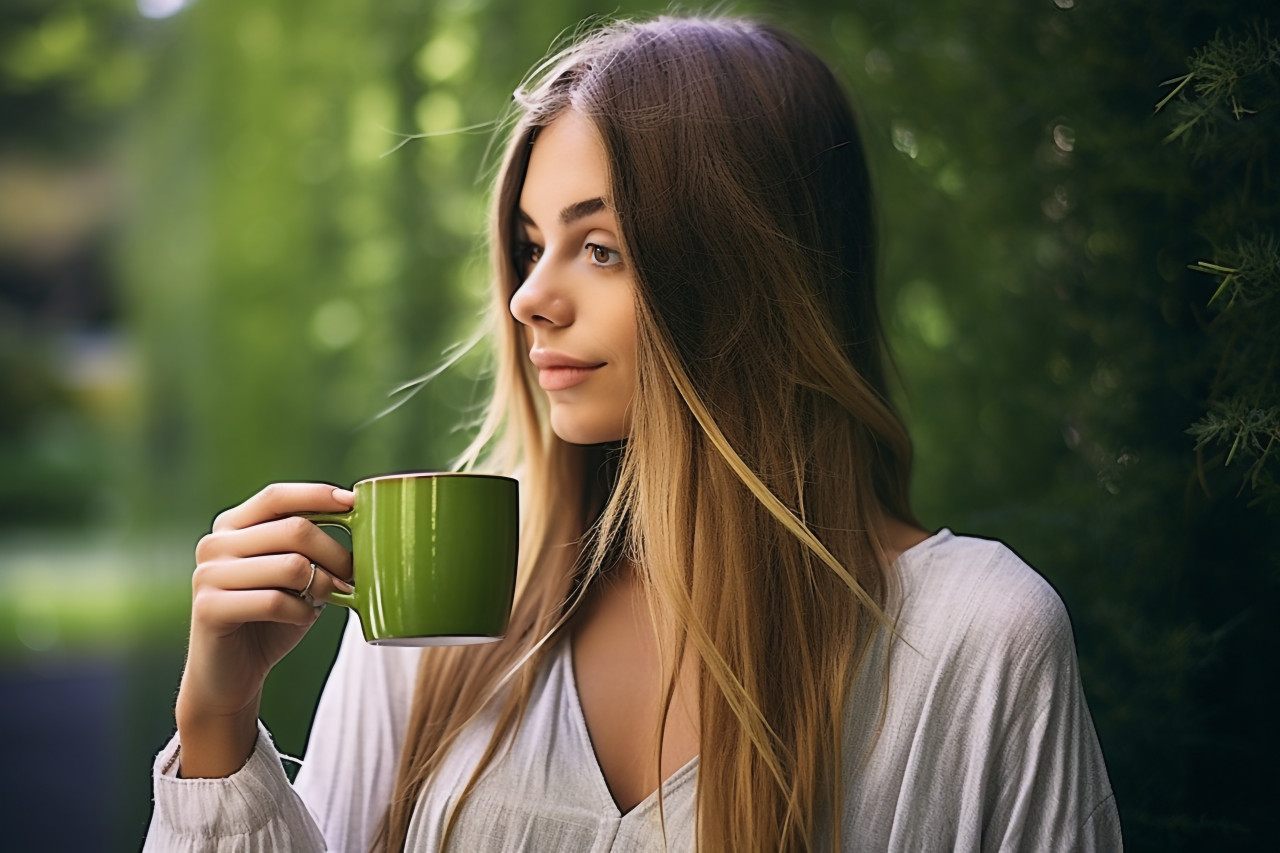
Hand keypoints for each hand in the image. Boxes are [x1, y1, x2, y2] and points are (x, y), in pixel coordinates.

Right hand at [174, 482, 355, 776]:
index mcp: (232, 527)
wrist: (231, 675)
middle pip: (294, 529)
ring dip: (323, 585)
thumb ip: (309, 547)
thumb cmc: (270, 618)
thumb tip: (354, 520)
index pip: (277, 496)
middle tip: (353, 575)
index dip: (317, 495)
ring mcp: (207, 575)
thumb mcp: (294, 575)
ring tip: (328, 598)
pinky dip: (301, 612)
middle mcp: (215, 544)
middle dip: (335, 553)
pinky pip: (275, 601)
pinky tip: (301, 618)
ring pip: (291, 565)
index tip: (354, 503)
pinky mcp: (208, 608)